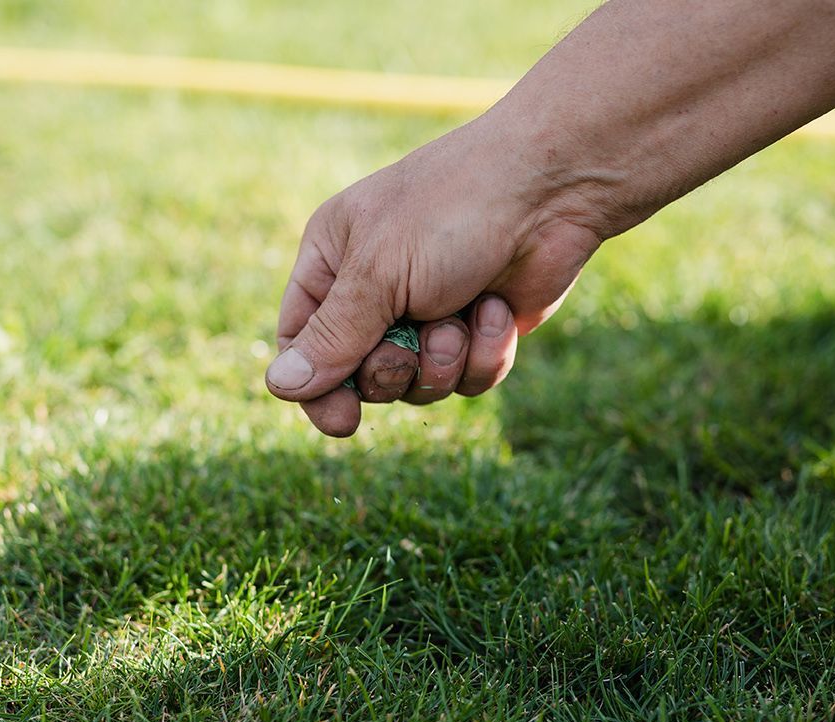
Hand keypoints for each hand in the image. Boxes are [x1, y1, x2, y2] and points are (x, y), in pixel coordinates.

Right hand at [266, 113, 605, 436]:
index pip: (301, 343)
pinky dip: (484, 353)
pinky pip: (467, 380)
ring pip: (417, 387)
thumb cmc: (454, 210)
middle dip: (391, 370)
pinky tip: (499, 310)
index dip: (317, 388)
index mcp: (333, 260)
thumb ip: (332, 337)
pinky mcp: (478, 330)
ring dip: (443, 361)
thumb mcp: (378, 272)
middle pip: (359, 377)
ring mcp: (429, 312)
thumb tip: (279, 387)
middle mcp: (375, 289)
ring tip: (463, 314)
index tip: (342, 420)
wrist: (555, 188)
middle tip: (409, 343)